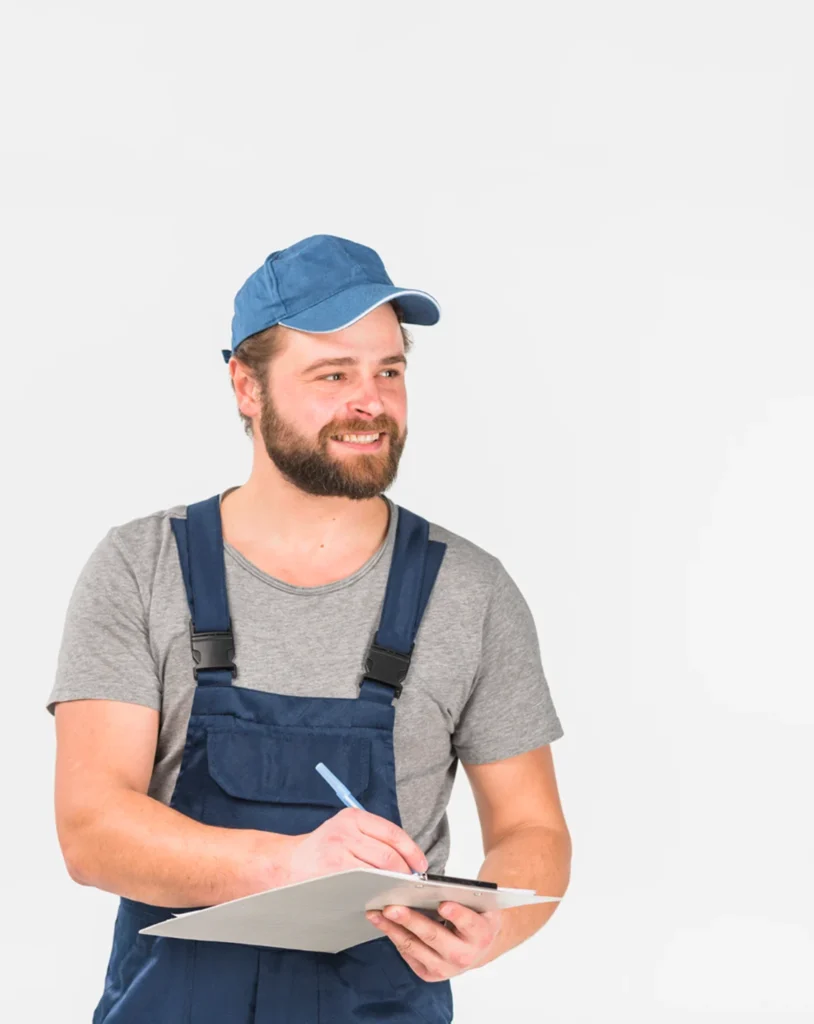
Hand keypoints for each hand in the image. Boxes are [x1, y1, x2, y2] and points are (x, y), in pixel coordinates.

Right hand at [283, 808, 427, 884]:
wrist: (287, 863)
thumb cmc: (321, 849)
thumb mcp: (345, 830)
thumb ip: (372, 837)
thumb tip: (406, 856)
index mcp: (353, 817)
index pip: (393, 833)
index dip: (412, 851)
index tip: (420, 864)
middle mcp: (346, 831)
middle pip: (389, 854)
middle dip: (405, 871)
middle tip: (411, 882)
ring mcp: (338, 852)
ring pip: (379, 870)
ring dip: (394, 882)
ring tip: (399, 889)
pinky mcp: (333, 871)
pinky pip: (365, 883)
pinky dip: (377, 890)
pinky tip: (380, 894)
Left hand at [366, 902, 502, 980]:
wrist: (476, 948)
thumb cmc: (475, 918)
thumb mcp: (477, 904)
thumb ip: (462, 897)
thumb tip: (434, 886)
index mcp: (480, 934)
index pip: (469, 923)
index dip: (457, 914)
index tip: (443, 904)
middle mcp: (464, 956)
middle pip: (434, 936)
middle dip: (410, 921)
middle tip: (392, 908)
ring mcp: (445, 968)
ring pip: (414, 947)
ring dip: (393, 929)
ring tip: (377, 914)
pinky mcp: (430, 974)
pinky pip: (408, 953)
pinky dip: (395, 937)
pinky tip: (383, 924)